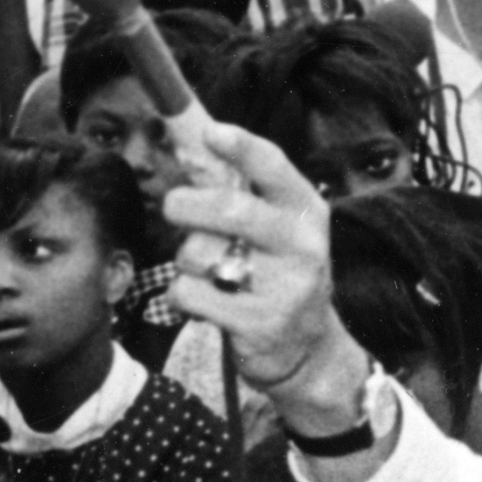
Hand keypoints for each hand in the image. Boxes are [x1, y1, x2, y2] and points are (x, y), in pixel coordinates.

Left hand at [158, 122, 362, 431]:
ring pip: (199, 253)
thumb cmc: (277, 272)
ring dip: (185, 259)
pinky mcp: (259, 325)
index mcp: (305, 210)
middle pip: (228, 209)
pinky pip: (190, 294)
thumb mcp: (276, 227)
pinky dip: (182, 295)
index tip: (210, 132)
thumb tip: (190, 137)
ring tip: (206, 271)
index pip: (273, 167)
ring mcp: (284, 288)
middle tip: (173, 207)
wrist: (308, 349)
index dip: (240, 146)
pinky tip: (203, 302)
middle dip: (185, 204)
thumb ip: (239, 188)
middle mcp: (302, 245)